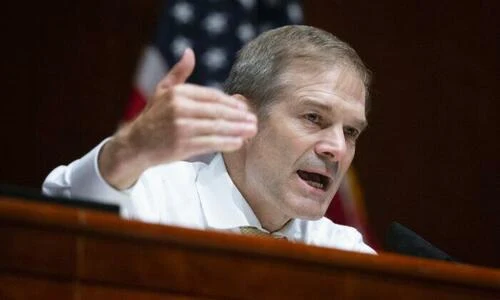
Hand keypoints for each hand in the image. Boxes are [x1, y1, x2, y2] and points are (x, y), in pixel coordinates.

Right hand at [99, 48, 256, 188]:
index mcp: (178, 93)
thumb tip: (189, 52)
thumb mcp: (162, 91)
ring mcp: (181, 128)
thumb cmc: (152, 117)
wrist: (136, 144)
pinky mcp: (182, 145)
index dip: (230, 102)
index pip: (212, 95)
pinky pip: (210, 143)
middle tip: (254, 120)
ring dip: (237, 130)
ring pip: (217, 128)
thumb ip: (179, 73)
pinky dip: (226, 143)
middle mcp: (180, 109)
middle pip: (217, 111)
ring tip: (251, 131)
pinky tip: (238, 143)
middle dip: (239, 117)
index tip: (244, 107)